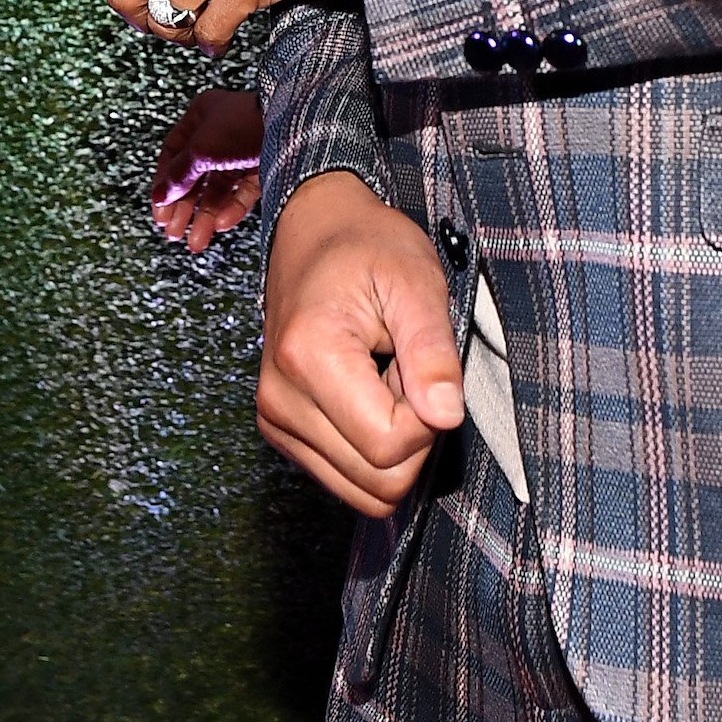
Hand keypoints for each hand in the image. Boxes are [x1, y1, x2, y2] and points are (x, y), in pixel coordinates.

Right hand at [152, 89, 264, 251]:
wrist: (295, 124)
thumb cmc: (244, 125)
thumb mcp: (201, 149)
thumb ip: (178, 175)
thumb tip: (159, 197)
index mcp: (203, 115)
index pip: (173, 154)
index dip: (164, 184)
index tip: (159, 212)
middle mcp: (222, 131)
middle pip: (195, 175)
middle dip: (185, 207)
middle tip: (174, 234)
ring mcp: (244, 149)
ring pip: (219, 188)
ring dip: (206, 215)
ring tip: (196, 242)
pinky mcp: (266, 165)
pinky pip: (243, 191)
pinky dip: (232, 208)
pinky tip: (221, 224)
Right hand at [258, 171, 465, 514]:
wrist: (315, 230)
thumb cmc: (368, 246)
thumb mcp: (416, 279)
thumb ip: (433, 349)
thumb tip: (446, 416)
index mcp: (308, 357)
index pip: (387, 445)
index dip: (428, 417)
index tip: (425, 365)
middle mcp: (279, 400)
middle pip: (376, 480)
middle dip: (413, 434)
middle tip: (409, 370)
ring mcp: (275, 420)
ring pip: (363, 491)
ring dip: (393, 443)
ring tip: (390, 378)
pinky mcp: (281, 430)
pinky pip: (346, 478)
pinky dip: (371, 446)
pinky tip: (371, 391)